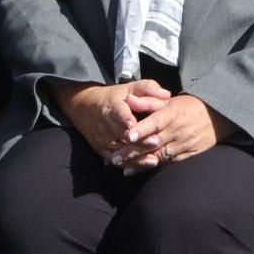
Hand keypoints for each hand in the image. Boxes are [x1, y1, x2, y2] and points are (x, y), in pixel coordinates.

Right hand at [50, 79, 172, 161]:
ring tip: (153, 159)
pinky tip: (144, 166)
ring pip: (118, 150)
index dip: (125, 119)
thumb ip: (149, 89)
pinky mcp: (102, 150)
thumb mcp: (132, 87)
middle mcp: (105, 124)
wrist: (86, 108)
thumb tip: (167, 94)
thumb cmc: (117, 96)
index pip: (118, 113)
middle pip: (120, 134)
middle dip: (138, 139)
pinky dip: (129, 164)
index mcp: (112, 106)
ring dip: (135, 155)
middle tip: (156, 142)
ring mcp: (102, 139)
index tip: (134, 124)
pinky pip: (115, 160)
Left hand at [111, 94, 235, 174]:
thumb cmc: (189, 107)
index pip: (155, 122)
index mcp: (173, 113)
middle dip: (132, 151)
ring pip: (159, 155)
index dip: (141, 129)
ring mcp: (185, 143)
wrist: (218, 117)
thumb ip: (147, 102)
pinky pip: (168, 163)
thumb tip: (128, 100)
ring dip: (139, 162)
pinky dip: (151, 167)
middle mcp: (179, 129)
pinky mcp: (190, 154)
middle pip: (153, 142)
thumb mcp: (170, 101)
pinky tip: (136, 169)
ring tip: (123, 166)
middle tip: (115, 157)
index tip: (127, 136)